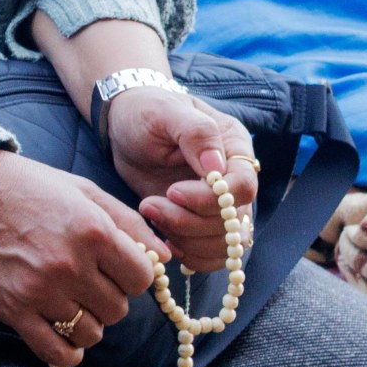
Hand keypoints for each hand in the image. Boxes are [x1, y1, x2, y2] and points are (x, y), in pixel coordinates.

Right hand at [0, 151, 168, 366]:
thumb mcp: (83, 191)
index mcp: (91, 231)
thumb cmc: (28, 187)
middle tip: (87, 280)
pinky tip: (65, 336)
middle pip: (118, 309)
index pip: (141, 280)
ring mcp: (39, 290)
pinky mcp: (12, 310)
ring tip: (70, 300)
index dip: (132, 275)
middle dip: (108, 297)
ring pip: (91, 333)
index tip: (115, 268)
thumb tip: (164, 258)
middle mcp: (69, 264)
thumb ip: (129, 222)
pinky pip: (56, 352)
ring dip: (87, 321)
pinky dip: (68, 352)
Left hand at [104, 86, 258, 273]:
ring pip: (224, 244)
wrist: (124, 124)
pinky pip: (211, 255)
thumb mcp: (164, 111)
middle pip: (232, 222)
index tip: (172, 191)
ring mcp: (218, 205)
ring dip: (187, 240)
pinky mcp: (200, 221)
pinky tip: (163, 237)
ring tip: (151, 214)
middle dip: (189, 222)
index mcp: (234, 148)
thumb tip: (217, 166)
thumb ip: (195, 133)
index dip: (210, 199)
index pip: (242, 187)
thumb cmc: (145, 111)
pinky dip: (190, 256)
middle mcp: (233, 180)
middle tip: (150, 205)